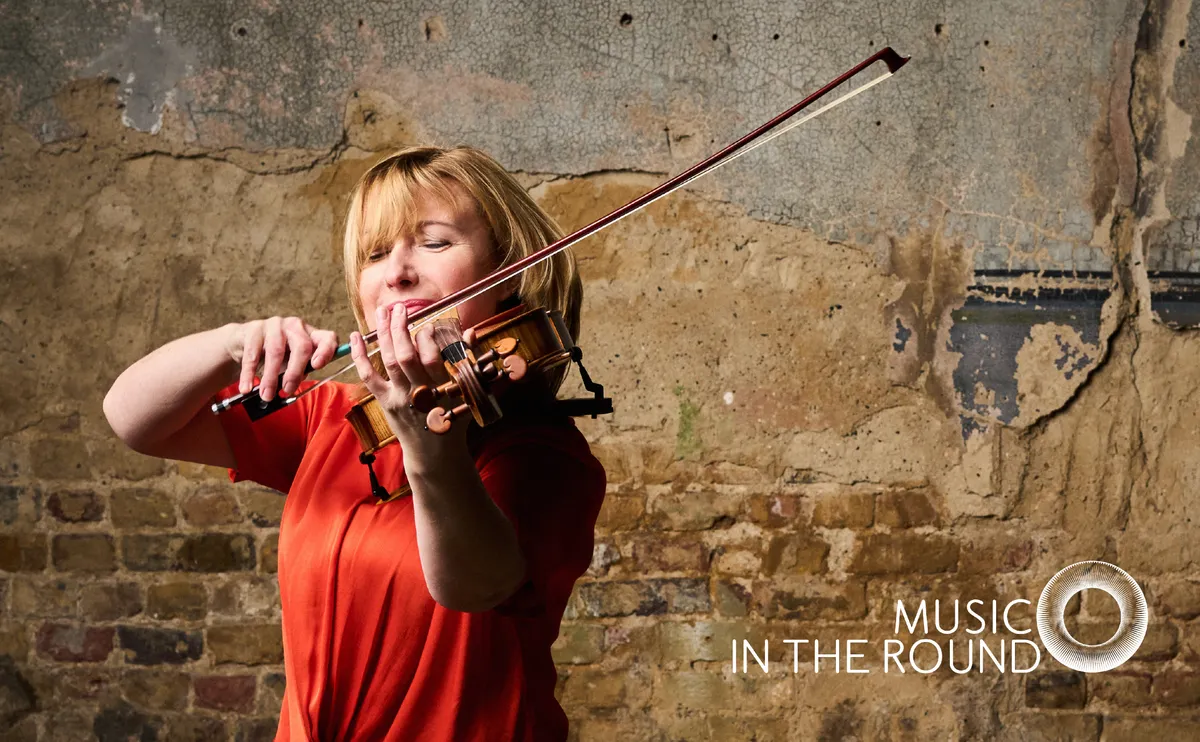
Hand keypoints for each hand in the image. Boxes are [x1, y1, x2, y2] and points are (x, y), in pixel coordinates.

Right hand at [224, 317, 339, 400]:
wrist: (244, 342)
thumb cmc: (277, 356)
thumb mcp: (292, 363)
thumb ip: (298, 373)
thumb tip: (292, 388)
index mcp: (311, 335)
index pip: (327, 338)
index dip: (326, 351)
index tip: (317, 366)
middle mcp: (296, 326)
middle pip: (302, 347)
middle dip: (295, 372)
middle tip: (287, 390)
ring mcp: (275, 325)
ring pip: (276, 352)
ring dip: (271, 377)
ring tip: (267, 395)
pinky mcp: (254, 329)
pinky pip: (252, 354)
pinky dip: (249, 374)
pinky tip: (247, 388)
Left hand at [348, 304, 474, 451]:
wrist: (434, 454)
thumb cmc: (455, 420)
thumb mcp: (468, 392)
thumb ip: (468, 359)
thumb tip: (470, 330)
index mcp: (441, 388)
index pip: (432, 357)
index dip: (428, 337)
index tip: (428, 324)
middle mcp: (418, 392)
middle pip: (405, 355)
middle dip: (400, 328)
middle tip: (399, 307)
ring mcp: (398, 397)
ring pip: (387, 361)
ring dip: (382, 334)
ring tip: (382, 311)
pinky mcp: (384, 401)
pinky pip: (368, 376)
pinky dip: (360, 356)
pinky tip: (356, 336)